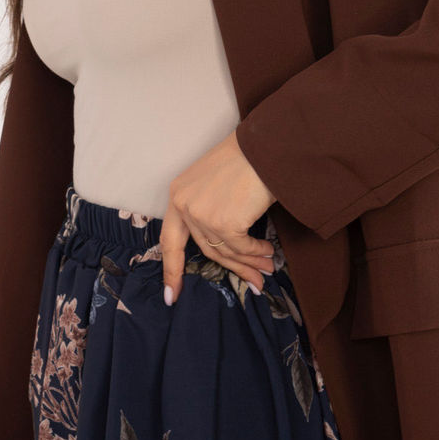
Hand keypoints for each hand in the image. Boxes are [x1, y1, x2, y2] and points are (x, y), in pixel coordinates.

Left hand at [161, 131, 276, 304]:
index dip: (171, 269)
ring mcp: (202, 215)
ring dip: (250, 263)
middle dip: (234, 269)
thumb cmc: (246, 157)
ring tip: (268, 267)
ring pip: (226, 251)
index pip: (170, 240)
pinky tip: (269, 252)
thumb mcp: (214, 182)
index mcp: (178, 195)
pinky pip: (242, 247)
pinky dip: (257, 252)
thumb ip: (210, 208)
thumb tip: (225, 241)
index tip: (172, 294)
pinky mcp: (224, 223)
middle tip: (252, 284)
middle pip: (206, 249)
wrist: (264, 145)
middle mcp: (184, 206)